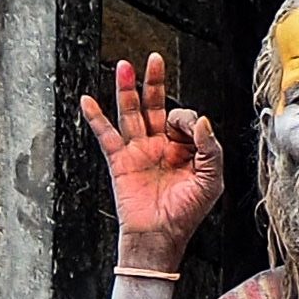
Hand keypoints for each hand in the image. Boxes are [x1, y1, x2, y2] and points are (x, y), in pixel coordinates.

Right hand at [79, 53, 222, 270]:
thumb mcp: (210, 181)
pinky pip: (106, 135)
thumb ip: (211, 149)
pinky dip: (96, 118)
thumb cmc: (186, 214)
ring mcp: (139, 151)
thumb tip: (203, 120)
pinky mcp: (120, 161)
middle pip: (155, 105)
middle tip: (154, 59)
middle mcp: (161, 146)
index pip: (184, 119)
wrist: (159, 238)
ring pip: (131, 113)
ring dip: (127, 90)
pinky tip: (88, 101)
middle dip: (154, 82)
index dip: (188, 120)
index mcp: (185, 149)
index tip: (191, 132)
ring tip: (124, 67)